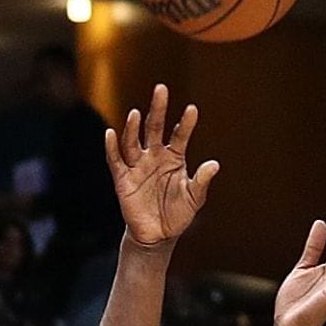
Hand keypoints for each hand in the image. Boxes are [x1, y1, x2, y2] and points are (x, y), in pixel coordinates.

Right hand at [108, 84, 219, 247]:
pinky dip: (111, 147)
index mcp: (174, 158)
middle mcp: (154, 156)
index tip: (193, 110)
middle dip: (157, 109)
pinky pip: (116, 161)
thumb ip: (202, 181)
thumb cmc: (177, 214)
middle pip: (154, 128)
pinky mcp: (123, 179)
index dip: (186, 123)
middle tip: (161, 89)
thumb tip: (215, 164)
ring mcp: (138, 166)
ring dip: (133, 128)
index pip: (180, 135)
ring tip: (136, 113)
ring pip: (133, 142)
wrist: (159, 236)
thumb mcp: (194, 198)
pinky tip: (110, 133)